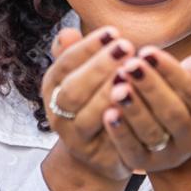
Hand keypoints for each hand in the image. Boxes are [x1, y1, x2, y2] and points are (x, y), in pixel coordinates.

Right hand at [40, 24, 140, 180]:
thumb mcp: (83, 75)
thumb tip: (67, 32)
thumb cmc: (95, 100)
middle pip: (72, 91)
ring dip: (108, 93)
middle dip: (98, 67)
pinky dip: (121, 122)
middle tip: (126, 46)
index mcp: (53, 88)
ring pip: (87, 118)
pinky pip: (108, 141)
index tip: (113, 31)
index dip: (88, 47)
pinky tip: (136, 102)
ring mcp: (76, 139)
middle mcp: (58, 114)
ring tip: (131, 72)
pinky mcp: (97, 158)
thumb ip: (78, 53)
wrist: (101, 151)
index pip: (65, 64)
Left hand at [102, 46, 190, 173]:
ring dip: (134, 109)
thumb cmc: (187, 93)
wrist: (177, 135)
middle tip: (129, 65)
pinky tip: (108, 113)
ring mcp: (171, 154)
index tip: (147, 51)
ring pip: (152, 132)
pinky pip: (132, 151)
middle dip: (150, 87)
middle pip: (172, 112)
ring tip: (117, 87)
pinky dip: (120, 133)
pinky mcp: (145, 164)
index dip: (169, 70)